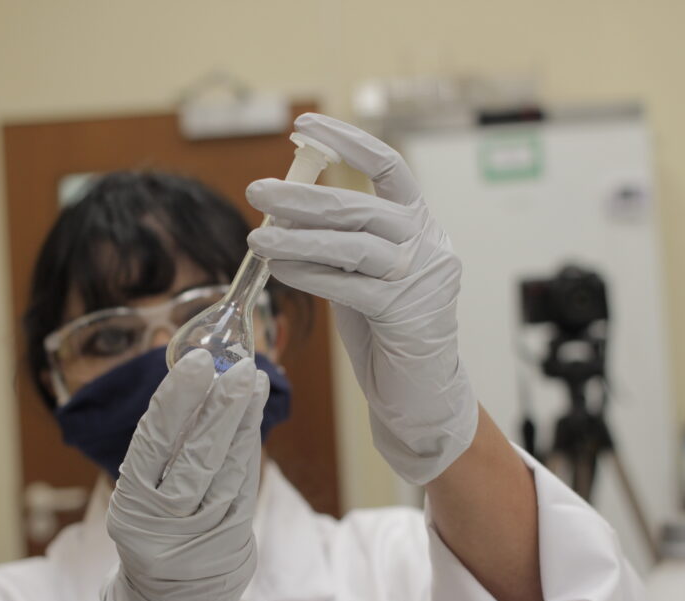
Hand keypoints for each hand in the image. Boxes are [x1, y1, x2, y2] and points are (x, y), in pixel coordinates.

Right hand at [101, 350, 268, 600]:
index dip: (177, 399)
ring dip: (245, 421)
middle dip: (222, 407)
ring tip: (254, 383)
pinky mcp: (233, 539)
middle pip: (198, 456)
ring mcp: (203, 533)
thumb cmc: (151, 528)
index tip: (198, 363)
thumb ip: (163, 445)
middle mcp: (165, 520)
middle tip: (241, 368)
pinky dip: (251, 448)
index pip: (154, 441)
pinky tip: (255, 418)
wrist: (167, 600)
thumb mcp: (140, 493)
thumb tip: (194, 380)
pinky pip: (245, 485)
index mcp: (133, 502)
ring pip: (229, 468)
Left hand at [246, 113, 477, 483]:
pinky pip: (348, 286)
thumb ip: (339, 239)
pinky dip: (309, 275)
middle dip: (302, 197)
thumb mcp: (365, 270)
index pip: (388, 165)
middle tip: (257, 192)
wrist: (420, 390)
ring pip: (352, 245)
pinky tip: (279, 270)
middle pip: (359, 206)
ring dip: (297, 239)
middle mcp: (427, 242)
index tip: (306, 126)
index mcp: (419, 221)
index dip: (348, 141)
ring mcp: (421, 277)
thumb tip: (284, 211)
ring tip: (257, 238)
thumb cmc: (387, 327)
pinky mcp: (406, 313)